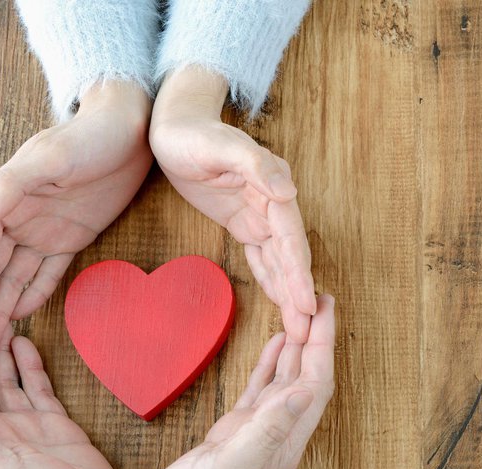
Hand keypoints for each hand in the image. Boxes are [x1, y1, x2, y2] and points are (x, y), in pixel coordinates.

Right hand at [0, 81, 152, 352]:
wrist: (129, 130)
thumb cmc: (86, 137)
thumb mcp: (51, 157)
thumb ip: (15, 186)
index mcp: (6, 202)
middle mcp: (19, 220)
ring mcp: (44, 231)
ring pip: (14, 278)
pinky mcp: (71, 238)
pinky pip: (47, 273)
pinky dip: (33, 295)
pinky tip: (20, 318)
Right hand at [129, 294, 334, 468]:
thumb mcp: (229, 468)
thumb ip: (265, 431)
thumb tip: (302, 391)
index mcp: (282, 443)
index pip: (313, 384)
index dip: (322, 345)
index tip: (326, 308)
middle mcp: (277, 437)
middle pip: (307, 378)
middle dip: (317, 338)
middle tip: (321, 299)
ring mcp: (257, 435)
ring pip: (287, 381)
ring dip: (298, 347)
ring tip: (303, 313)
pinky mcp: (235, 435)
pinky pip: (261, 392)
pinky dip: (271, 365)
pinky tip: (275, 345)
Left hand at [151, 66, 315, 342]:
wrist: (174, 125)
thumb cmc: (196, 133)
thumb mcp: (223, 146)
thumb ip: (258, 166)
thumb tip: (289, 191)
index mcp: (272, 187)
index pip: (291, 238)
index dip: (299, 273)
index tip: (306, 303)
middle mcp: (272, 203)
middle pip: (290, 256)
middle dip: (299, 293)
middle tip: (305, 330)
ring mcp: (258, 214)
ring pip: (278, 260)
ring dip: (288, 292)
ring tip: (298, 327)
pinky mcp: (242, 221)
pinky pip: (261, 255)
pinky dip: (271, 278)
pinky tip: (280, 300)